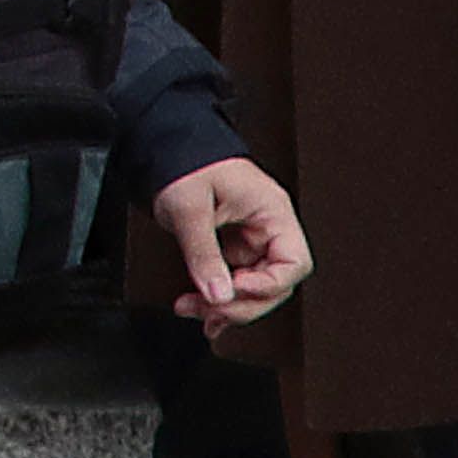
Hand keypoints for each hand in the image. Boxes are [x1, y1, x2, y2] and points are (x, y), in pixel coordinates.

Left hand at [154, 160, 314, 329]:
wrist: (164, 145)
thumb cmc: (184, 161)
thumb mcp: (190, 208)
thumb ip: (204, 253)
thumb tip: (218, 293)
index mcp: (273, 212)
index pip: (293, 262)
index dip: (267, 284)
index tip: (233, 289)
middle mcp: (267, 229)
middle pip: (275, 284)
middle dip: (241, 302)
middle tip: (208, 308)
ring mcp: (250, 241)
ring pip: (253, 289)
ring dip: (226, 306)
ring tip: (195, 310)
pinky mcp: (231, 248)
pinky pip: (234, 282)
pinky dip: (218, 299)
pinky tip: (204, 311)